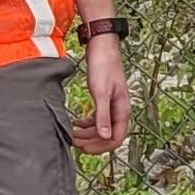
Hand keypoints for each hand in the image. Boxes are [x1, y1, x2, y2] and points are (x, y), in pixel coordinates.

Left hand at [71, 35, 129, 154]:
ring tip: (72, 134)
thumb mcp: (101, 92)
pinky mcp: (104, 99)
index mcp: (122, 110)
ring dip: (88, 134)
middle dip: (91, 142)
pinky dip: (87, 123)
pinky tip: (76, 123)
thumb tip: (105, 137)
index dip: (100, 147)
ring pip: (101, 128)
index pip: (115, 139)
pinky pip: (97, 118)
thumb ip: (103, 115)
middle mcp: (119, 110)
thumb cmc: (103, 66)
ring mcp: (112, 105)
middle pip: (107, 136)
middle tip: (74, 143)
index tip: (83, 148)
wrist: (102, 46)